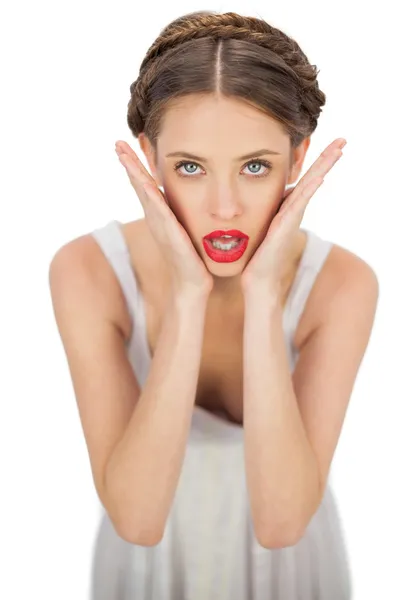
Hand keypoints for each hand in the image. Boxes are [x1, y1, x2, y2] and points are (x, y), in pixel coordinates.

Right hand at [115, 141, 213, 296]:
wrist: (193, 284)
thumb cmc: (194, 260)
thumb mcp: (188, 232)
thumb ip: (185, 216)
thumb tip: (194, 202)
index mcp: (161, 216)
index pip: (147, 187)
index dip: (136, 168)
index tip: (128, 147)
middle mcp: (157, 219)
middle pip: (139, 186)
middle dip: (129, 164)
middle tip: (118, 142)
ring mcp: (161, 226)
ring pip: (145, 194)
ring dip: (134, 173)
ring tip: (123, 153)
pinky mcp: (171, 235)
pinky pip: (159, 211)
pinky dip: (150, 195)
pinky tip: (145, 181)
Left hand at [240, 138, 346, 292]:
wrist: (258, 278)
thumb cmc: (258, 255)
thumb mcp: (262, 224)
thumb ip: (266, 210)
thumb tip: (257, 196)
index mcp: (287, 208)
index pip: (304, 180)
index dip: (317, 163)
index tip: (330, 145)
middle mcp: (293, 211)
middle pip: (313, 179)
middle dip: (327, 159)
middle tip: (343, 140)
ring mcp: (291, 218)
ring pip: (310, 187)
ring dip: (324, 168)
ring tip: (338, 150)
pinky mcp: (285, 228)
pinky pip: (299, 205)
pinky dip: (309, 191)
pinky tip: (319, 179)